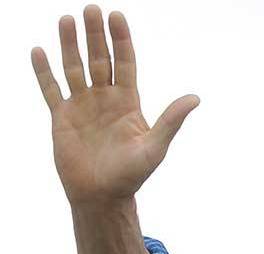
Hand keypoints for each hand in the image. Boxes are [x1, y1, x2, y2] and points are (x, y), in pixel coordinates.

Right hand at [31, 5, 198, 206]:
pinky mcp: (62, 119)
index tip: (116, 16)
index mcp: (128, 102)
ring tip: (67, 19)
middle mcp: (105, 99)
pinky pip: (51, 90)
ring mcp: (82, 106)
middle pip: (99, 59)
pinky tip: (39, 51)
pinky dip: (44, 72)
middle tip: (91, 8)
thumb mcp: (155, 147)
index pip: (125, 63)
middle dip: (95, 35)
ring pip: (74, 68)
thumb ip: (171, 121)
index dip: (121, 40)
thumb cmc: (132, 175)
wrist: (103, 196)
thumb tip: (195, 99)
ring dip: (69, 45)